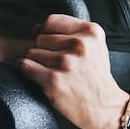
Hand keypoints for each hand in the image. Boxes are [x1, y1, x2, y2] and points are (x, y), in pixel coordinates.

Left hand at [17, 14, 127, 128]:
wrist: (104, 107)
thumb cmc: (96, 77)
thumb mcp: (95, 46)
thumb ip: (71, 32)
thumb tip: (36, 28)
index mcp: (90, 32)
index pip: (51, 21)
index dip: (46, 32)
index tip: (50, 43)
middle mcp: (80, 45)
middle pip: (40, 37)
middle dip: (43, 49)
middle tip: (55, 62)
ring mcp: (66, 62)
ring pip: (32, 51)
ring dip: (36, 61)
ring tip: (51, 70)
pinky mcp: (54, 80)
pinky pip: (26, 65)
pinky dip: (25, 68)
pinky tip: (34, 72)